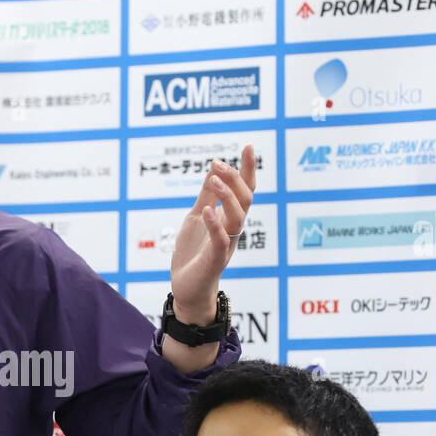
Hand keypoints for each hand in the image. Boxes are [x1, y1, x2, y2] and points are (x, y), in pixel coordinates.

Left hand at [169, 145, 255, 323]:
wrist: (187, 288)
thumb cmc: (193, 254)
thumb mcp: (196, 217)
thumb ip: (206, 195)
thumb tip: (213, 167)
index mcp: (229, 218)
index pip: (244, 190)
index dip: (247, 169)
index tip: (248, 146)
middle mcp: (232, 230)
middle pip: (245, 200)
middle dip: (235, 179)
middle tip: (219, 164)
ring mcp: (225, 244)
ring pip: (237, 217)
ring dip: (227, 197)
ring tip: (214, 180)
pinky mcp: (215, 260)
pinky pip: (220, 241)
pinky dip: (215, 225)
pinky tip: (208, 210)